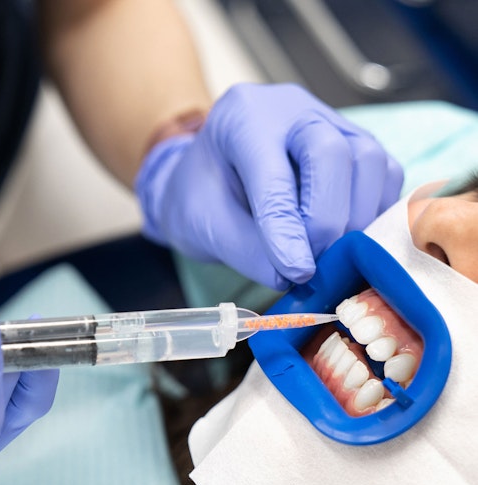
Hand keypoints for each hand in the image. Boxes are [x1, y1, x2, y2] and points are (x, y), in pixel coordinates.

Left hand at [135, 82, 403, 289]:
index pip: (273, 174)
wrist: (209, 177)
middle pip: (332, 154)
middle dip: (326, 218)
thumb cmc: (201, 195)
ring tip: (328, 255)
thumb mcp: (204, 225)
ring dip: (355, 217)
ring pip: (368, 161)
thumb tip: (292, 276)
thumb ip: (247, 250)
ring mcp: (331, 120)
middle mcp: (292, 108)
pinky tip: (347, 239)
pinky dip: (372, 212)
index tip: (296, 272)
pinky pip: (384, 174)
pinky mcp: (357, 143)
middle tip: (312, 264)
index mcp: (242, 117)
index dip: (287, 228)